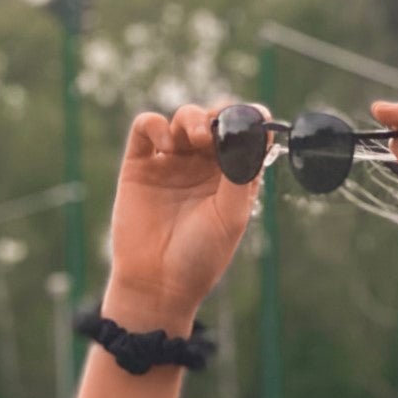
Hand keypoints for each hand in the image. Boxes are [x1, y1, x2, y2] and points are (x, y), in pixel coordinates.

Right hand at [104, 99, 267, 323]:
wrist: (157, 283)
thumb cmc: (200, 257)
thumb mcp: (231, 216)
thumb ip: (243, 173)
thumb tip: (256, 129)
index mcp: (231, 177)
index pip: (245, 136)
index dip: (251, 120)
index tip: (257, 116)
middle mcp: (203, 167)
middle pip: (215, 120)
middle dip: (220, 114)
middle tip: (220, 127)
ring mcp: (170, 163)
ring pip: (184, 119)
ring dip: (192, 119)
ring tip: (197, 138)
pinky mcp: (140, 164)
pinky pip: (147, 127)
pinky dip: (156, 125)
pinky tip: (167, 145)